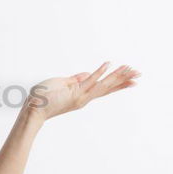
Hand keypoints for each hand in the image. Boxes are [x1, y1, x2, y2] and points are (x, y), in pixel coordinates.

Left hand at [24, 62, 140, 121]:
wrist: (33, 109)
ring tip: (130, 68)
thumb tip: (86, 73)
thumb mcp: (62, 84)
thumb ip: (75, 79)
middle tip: (139, 74)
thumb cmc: (43, 97)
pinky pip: (89, 81)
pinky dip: (99, 72)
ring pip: (103, 84)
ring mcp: (80, 96)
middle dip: (124, 80)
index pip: (104, 88)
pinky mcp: (74, 93)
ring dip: (117, 75)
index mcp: (82, 95)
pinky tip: (109, 64)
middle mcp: (84, 98)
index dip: (118, 83)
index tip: (131, 79)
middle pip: (108, 87)